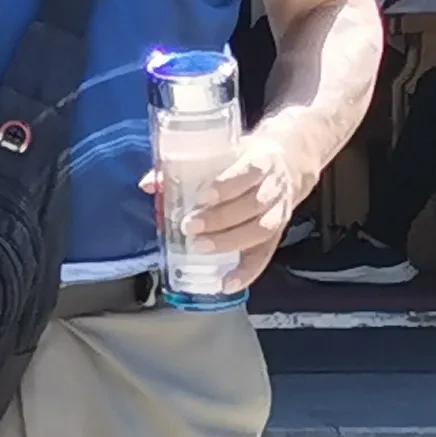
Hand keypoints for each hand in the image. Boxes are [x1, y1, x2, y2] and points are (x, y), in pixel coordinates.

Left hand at [145, 116, 320, 287]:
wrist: (287, 164)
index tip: (202, 196)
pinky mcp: (277, 234)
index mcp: (262, 161)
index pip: (248, 172)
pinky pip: (265, 255)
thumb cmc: (243, 160)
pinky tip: (227, 283)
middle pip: (253, 204)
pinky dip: (246, 272)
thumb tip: (148, 184)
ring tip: (200, 247)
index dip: (227, 185)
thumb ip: (185, 167)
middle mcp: (274, 187)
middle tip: (190, 226)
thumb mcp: (223, 153)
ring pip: (261, 229)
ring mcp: (278, 212)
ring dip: (229, 241)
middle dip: (221, 218)